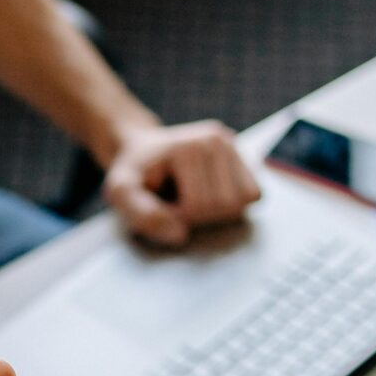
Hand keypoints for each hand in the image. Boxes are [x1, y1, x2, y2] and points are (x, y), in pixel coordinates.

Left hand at [104, 119, 259, 246]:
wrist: (141, 152)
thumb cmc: (133, 176)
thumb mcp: (121, 194)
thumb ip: (142, 215)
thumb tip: (180, 235)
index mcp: (189, 147)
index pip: (200, 208)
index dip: (178, 217)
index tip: (160, 203)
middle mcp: (217, 139)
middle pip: (226, 206)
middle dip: (199, 215)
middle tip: (175, 200)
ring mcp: (233, 144)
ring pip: (242, 203)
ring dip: (216, 211)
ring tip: (191, 196)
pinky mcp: (243, 154)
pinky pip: (254, 195)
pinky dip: (232, 204)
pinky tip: (209, 192)